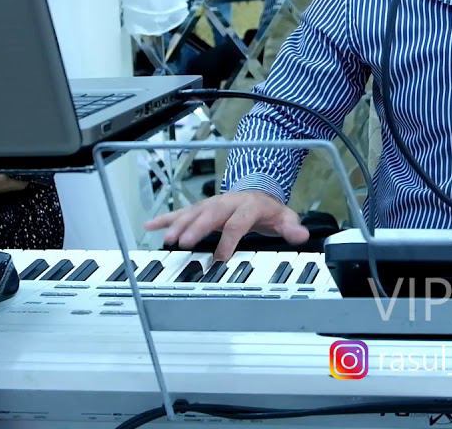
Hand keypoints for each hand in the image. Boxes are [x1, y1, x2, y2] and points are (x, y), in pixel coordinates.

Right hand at [144, 191, 308, 261]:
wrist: (258, 193)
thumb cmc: (268, 210)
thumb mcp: (284, 217)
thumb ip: (291, 227)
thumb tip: (301, 235)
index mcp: (248, 206)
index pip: (238, 222)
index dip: (229, 239)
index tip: (221, 258)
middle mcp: (227, 202)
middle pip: (211, 214)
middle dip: (196, 227)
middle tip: (184, 243)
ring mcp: (212, 204)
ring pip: (193, 212)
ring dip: (179, 224)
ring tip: (167, 240)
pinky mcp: (201, 208)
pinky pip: (181, 212)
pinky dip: (165, 218)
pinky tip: (150, 225)